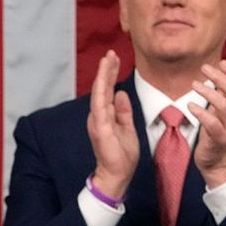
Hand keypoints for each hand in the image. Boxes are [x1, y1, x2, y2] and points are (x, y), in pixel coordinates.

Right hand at [87, 50, 138, 198]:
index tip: (115, 58)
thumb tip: (120, 94)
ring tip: (107, 58)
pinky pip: (100, 105)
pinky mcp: (100, 127)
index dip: (110, 74)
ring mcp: (98, 120)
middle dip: (106, 69)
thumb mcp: (127, 128)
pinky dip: (101, 90)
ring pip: (99, 92)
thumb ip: (123, 111)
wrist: (117, 174)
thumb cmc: (122, 155)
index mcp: (105, 115)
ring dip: (103, 75)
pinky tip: (103, 78)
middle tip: (111, 52)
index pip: (107, 90)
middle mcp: (98, 115)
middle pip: (101, 87)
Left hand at [190, 60, 225, 188]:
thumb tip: (214, 75)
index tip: (221, 61)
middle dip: (220, 77)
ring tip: (194, 84)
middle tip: (204, 68)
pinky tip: (190, 106)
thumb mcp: (220, 112)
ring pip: (225, 105)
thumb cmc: (215, 133)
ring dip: (209, 92)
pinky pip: (212, 124)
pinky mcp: (218, 139)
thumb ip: (220, 96)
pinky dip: (202, 113)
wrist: (217, 161)